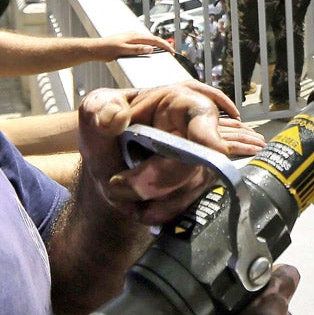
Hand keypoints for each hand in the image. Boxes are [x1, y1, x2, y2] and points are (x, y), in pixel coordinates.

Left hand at [77, 81, 234, 226]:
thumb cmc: (110, 125)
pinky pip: (181, 209)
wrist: (110, 157)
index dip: (209, 133)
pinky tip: (135, 201)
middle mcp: (199, 133)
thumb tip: (113, 118)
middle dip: (151, 179)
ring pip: (185, 191)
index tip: (215, 149)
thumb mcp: (98, 107)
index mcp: (179, 103)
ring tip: (118, 185)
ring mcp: (202, 164)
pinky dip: (153, 211)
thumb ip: (100, 108)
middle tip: (116, 183)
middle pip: (193, 163)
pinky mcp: (197, 190)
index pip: (202, 114)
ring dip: (146, 197)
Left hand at [93, 31, 176, 61]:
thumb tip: (150, 48)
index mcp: (134, 36)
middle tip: (171, 52)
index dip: (164, 45)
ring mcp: (131, 37)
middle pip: (153, 39)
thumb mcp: (122, 50)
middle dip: (163, 44)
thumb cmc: (107, 49)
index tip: (172, 51)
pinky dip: (149, 46)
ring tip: (163, 52)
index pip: (154, 40)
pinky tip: (149, 52)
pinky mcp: (128, 41)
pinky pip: (142, 43)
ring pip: (148, 40)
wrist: (95, 48)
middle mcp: (134, 35)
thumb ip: (136, 49)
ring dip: (156, 45)